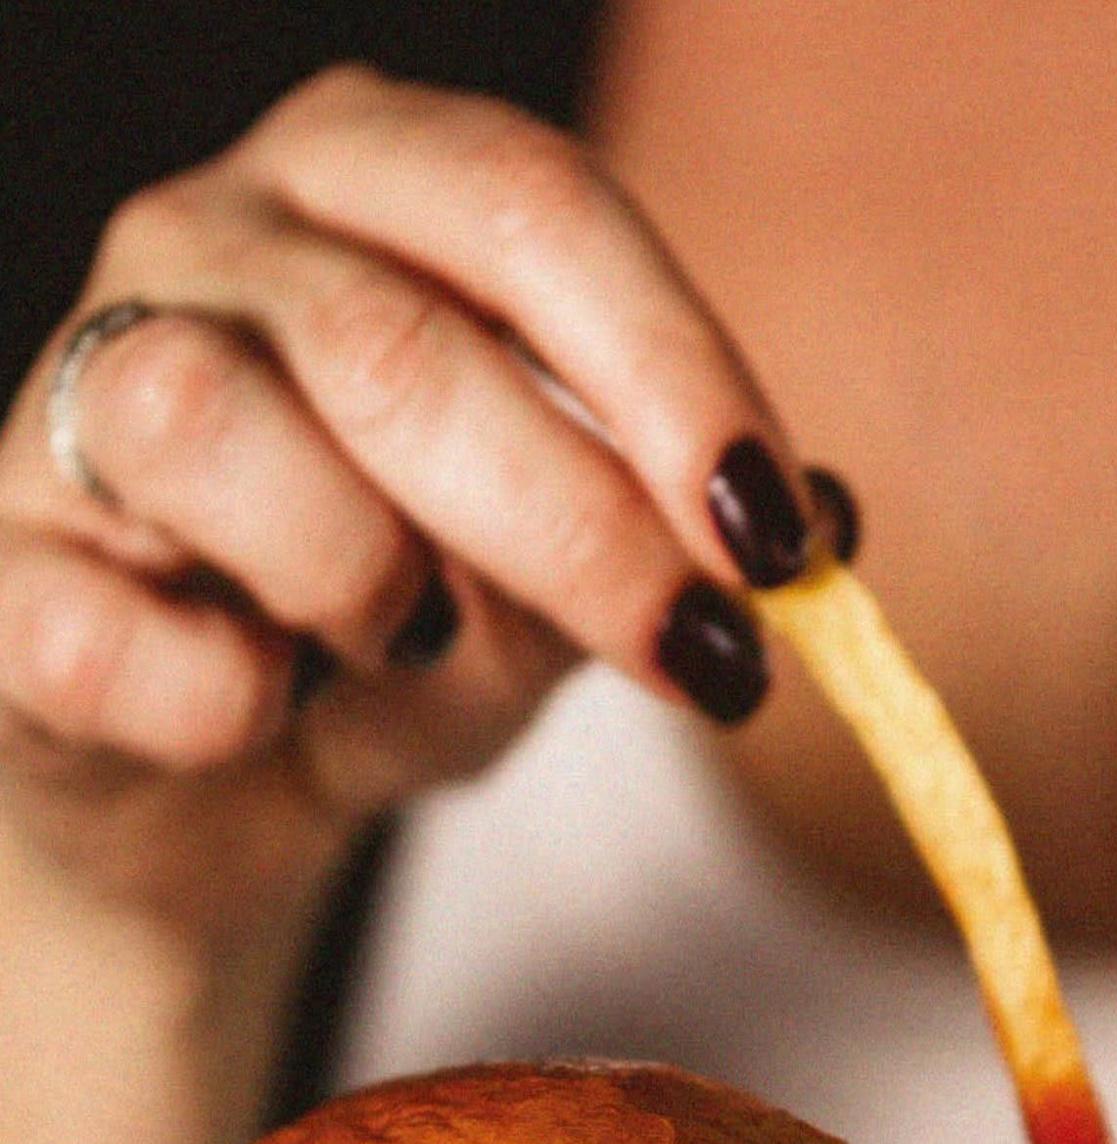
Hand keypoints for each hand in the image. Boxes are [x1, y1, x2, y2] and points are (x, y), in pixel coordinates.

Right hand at [0, 64, 825, 946]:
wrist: (210, 772)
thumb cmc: (396, 637)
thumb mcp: (564, 579)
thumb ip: (670, 536)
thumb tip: (828, 521)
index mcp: (374, 191)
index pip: (536, 214)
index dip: (673, 376)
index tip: (776, 540)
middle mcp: (211, 239)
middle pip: (398, 343)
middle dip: (579, 532)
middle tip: (700, 662)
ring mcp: (75, 382)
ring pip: (213, 427)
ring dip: (362, 588)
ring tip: (391, 648)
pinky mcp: (2, 559)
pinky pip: (102, 629)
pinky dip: (216, 702)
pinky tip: (256, 713)